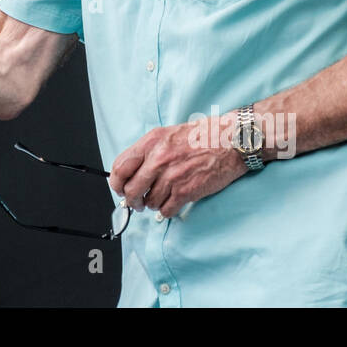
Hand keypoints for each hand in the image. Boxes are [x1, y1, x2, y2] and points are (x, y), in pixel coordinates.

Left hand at [108, 115, 244, 217]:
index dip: (116, 183)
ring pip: (149, 202)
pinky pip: (166, 210)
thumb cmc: (201, 136)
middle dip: (132, 200)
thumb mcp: (167, 135)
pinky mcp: (185, 191)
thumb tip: (132, 172)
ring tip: (159, 200)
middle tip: (136, 203)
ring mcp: (171, 176)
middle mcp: (158, 159)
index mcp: (150, 143)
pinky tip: (171, 204)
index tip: (120, 188)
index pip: (119, 168)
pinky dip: (166, 211)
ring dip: (152, 205)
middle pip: (131, 190)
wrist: (230, 141)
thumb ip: (148, 151)